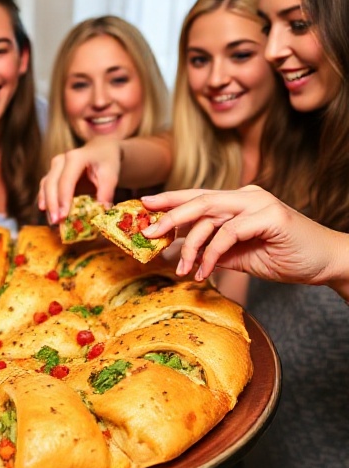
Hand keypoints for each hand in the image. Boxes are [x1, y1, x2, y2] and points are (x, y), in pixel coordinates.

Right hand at [38, 137, 120, 223]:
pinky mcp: (52, 173)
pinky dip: (44, 199)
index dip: (63, 199)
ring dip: (47, 204)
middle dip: (52, 204)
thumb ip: (106, 191)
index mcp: (76, 158)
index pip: (66, 181)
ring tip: (52, 221)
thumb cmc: (106, 161)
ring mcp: (55, 166)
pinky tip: (45, 211)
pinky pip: (45, 186)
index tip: (64, 216)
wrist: (100, 149)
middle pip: (51, 184)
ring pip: (46, 185)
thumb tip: (101, 210)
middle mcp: (61, 160)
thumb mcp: (111, 174)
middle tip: (56, 222)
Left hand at [141, 185, 348, 289]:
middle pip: (198, 200)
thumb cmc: (282, 256)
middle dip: (169, 216)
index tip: (143, 205)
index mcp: (237, 201)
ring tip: (183, 269)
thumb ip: (211, 249)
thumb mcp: (237, 255)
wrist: (324, 264)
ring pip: (210, 216)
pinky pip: (229, 233)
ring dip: (190, 245)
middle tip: (150, 233)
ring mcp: (260, 203)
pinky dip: (212, 254)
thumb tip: (178, 254)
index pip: (197, 196)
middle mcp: (247, 196)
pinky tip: (205, 272)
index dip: (169, 199)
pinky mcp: (271, 217)